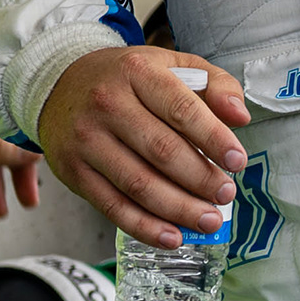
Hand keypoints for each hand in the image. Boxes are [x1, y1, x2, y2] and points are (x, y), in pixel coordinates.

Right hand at [36, 46, 249, 246]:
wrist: (59, 85)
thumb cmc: (126, 78)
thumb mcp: (170, 64)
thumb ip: (213, 83)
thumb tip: (240, 117)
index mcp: (137, 72)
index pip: (181, 108)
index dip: (213, 138)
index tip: (237, 161)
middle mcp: (108, 104)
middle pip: (161, 150)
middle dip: (200, 179)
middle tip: (226, 195)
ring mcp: (87, 140)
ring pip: (138, 184)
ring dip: (178, 209)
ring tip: (208, 220)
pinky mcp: (73, 172)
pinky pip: (112, 206)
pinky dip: (144, 226)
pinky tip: (171, 236)